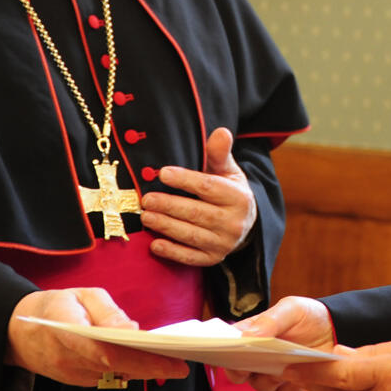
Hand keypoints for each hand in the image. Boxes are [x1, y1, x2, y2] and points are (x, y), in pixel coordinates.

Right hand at [5, 288, 188, 386]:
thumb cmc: (54, 306)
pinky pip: (108, 378)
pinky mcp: (77, 381)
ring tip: (173, 362)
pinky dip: (130, 372)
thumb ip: (107, 312)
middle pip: (116, 369)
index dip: (139, 358)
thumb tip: (133, 330)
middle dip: (151, 368)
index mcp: (67, 331)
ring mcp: (72, 375)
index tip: (167, 358)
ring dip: (143, 371)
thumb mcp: (80, 295)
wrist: (17, 331)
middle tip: (182, 366)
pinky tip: (149, 363)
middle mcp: (70, 360)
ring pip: (115, 377)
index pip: (107, 350)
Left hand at [139, 127, 256, 265]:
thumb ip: (219, 153)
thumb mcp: (228, 171)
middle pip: (197, 213)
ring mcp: (224, 243)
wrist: (244, 223)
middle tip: (146, 199)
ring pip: (191, 235)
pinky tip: (155, 244)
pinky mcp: (214, 259)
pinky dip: (172, 252)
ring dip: (166, 226)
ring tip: (146, 216)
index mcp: (238, 197)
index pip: (208, 187)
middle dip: (169, 206)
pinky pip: (191, 257)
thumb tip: (221, 131)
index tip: (162, 173)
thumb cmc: (228, 190)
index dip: (185, 180)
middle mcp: (234, 222)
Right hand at [224, 296, 335, 390]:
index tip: (227, 355)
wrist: (338, 331)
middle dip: (245, 371)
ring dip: (271, 381)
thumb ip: (270, 319)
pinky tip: (301, 383)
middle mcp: (259, 357)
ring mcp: (273, 374)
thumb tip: (246, 335)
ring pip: (260, 386)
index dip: (223, 352)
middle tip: (258, 365)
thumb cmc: (310, 316)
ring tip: (286, 371)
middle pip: (239, 371)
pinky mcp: (290, 389)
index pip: (228, 345)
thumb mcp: (292, 309)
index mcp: (253, 335)